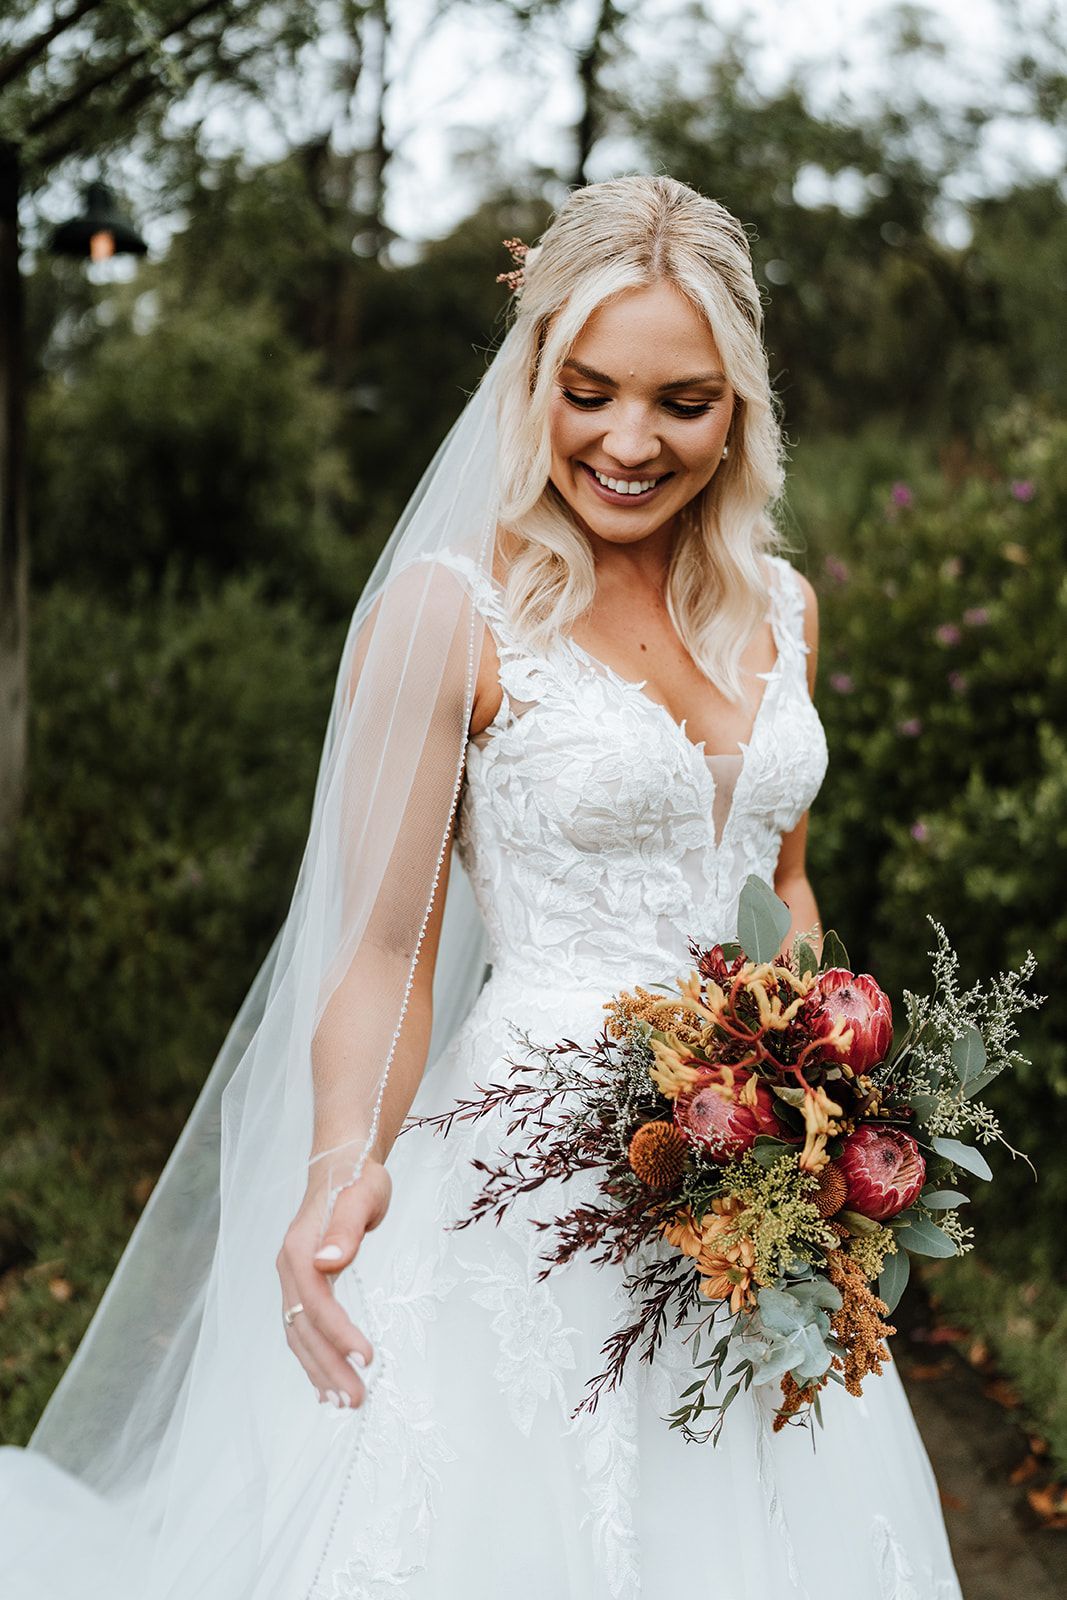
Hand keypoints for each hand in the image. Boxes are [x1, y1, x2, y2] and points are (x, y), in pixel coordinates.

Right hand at [276, 1158, 391, 1406]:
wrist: (341, 1165)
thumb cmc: (358, 1178)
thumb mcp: (362, 1194)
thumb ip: (346, 1227)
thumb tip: (328, 1261)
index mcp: (299, 1249)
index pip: (316, 1302)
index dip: (339, 1334)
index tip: (368, 1359)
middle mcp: (289, 1269)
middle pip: (303, 1328)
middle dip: (328, 1366)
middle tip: (357, 1400)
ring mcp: (292, 1280)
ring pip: (299, 1335)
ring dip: (319, 1371)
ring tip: (344, 1402)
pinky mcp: (301, 1286)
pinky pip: (301, 1330)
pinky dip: (313, 1359)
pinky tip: (326, 1385)